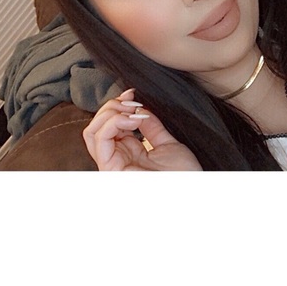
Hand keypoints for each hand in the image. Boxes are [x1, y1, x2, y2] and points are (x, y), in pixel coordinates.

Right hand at [83, 89, 201, 170]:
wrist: (193, 192)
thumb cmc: (185, 176)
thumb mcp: (167, 144)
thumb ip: (151, 127)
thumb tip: (139, 109)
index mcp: (128, 154)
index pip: (109, 125)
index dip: (118, 105)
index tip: (133, 93)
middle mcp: (117, 160)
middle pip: (96, 126)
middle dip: (111, 106)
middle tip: (132, 101)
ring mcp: (113, 166)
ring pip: (92, 131)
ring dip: (110, 112)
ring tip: (132, 111)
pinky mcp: (112, 170)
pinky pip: (100, 141)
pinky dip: (114, 122)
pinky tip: (133, 119)